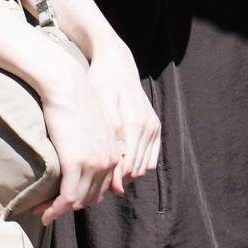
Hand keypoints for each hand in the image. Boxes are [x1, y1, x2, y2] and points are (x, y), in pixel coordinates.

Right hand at [15, 33, 142, 219]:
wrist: (66, 84)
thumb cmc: (73, 99)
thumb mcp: (92, 124)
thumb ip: (93, 143)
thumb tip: (81, 156)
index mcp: (115, 153)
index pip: (101, 188)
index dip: (82, 198)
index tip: (64, 200)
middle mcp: (109, 161)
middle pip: (90, 198)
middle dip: (70, 207)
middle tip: (49, 209)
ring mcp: (95, 164)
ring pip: (78, 201)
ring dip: (59, 211)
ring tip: (41, 211)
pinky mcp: (76, 164)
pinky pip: (67, 198)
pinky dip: (54, 209)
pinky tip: (43, 212)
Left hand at [89, 37, 160, 182]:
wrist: (116, 63)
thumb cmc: (99, 84)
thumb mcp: (98, 111)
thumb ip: (107, 145)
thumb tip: (114, 183)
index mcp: (133, 125)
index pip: (125, 168)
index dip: (108, 181)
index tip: (91, 185)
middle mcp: (148, 128)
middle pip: (135, 171)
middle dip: (116, 180)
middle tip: (95, 182)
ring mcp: (154, 127)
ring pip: (143, 167)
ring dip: (126, 174)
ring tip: (105, 172)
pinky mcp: (156, 126)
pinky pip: (150, 158)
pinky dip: (136, 165)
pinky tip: (119, 162)